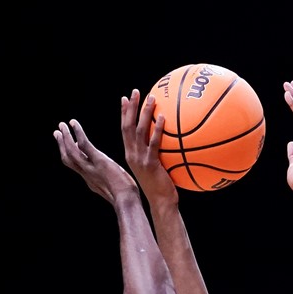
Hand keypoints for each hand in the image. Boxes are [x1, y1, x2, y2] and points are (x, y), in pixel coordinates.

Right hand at [54, 118, 137, 203]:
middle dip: (61, 145)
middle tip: (57, 132)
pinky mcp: (99, 161)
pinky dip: (77, 132)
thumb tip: (112, 177)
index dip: (69, 155)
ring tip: (62, 124)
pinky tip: (73, 123)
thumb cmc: (126, 199)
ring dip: (65, 137)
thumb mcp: (113, 190)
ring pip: (71, 150)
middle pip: (68, 159)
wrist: (127, 202)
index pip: (76, 166)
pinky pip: (84, 144)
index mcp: (91, 181)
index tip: (67, 144)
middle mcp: (87, 174)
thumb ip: (109, 182)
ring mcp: (91, 167)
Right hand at [120, 90, 178, 206]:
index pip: (124, 129)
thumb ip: (157, 152)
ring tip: (151, 98)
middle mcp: (132, 154)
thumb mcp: (155, 166)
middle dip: (131, 108)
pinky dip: (157, 130)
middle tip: (135, 91)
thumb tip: (168, 139)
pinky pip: (153, 144)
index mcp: (131, 154)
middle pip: (127, 126)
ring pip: (139, 132)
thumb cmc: (161, 185)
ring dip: (144, 113)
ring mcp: (140, 159)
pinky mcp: (150, 164)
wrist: (160, 202)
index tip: (125, 98)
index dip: (124, 113)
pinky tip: (163, 118)